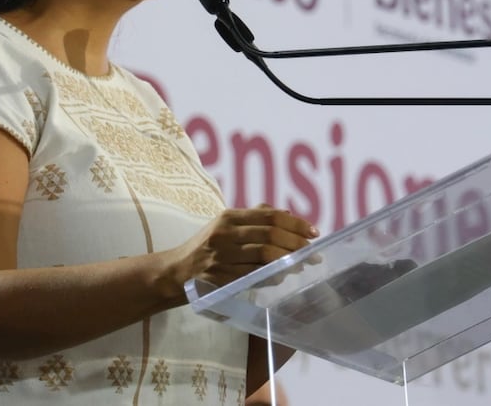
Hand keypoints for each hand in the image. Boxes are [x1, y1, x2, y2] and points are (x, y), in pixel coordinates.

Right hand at [161, 205, 317, 300]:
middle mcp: (225, 234)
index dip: (295, 223)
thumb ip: (254, 218)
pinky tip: (285, 275)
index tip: (314, 231)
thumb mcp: (224, 225)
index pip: (268, 216)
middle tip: (312, 249)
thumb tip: (287, 214)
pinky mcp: (221, 277)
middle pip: (269, 234)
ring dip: (289, 259)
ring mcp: (222, 256)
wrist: (176, 271)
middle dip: (296, 242)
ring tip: (304, 263)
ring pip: (264, 255)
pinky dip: (273, 275)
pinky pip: (254, 275)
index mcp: (228, 218)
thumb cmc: (206, 247)